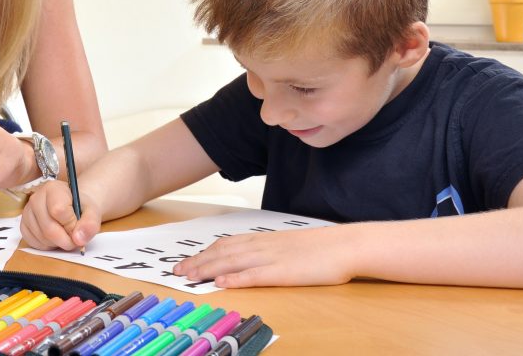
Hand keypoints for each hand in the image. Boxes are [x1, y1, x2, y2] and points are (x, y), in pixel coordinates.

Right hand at [20, 180, 101, 250]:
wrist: (72, 207)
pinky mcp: (23, 226)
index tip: (78, 226)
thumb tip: (79, 239)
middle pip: (48, 228)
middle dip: (65, 239)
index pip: (58, 210)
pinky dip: (47, 246)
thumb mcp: (92, 211)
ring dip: (57, 243)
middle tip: (74, 238)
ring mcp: (27, 213)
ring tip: (65, 235)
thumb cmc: (80, 207)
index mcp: (53, 188)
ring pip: (42, 238)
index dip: (71, 224)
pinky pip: (34, 243)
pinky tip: (54, 237)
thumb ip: (90, 223)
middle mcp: (36, 198)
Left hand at [172, 227, 355, 287]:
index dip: (204, 253)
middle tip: (177, 271)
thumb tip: (250, 259)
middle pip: (223, 253)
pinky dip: (235, 278)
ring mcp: (271, 259)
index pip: (226, 245)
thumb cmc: (321, 248)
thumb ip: (269, 250)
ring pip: (232, 263)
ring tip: (189, 276)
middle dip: (198, 262)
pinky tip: (221, 283)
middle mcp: (262, 246)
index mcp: (264, 239)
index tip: (187, 261)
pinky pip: (254, 275)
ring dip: (207, 270)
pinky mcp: (283, 272)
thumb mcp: (289, 245)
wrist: (345, 245)